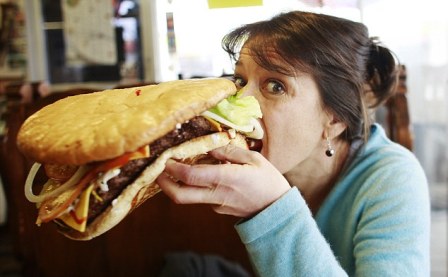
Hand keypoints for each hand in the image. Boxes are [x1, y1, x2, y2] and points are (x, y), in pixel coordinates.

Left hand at [156, 144, 290, 217]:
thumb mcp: (253, 159)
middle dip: (164, 184)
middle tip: (158, 172)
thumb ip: (229, 152)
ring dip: (179, 184)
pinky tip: (202, 175)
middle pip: (180, 196)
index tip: (166, 159)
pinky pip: (201, 197)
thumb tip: (209, 147)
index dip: (173, 168)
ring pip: (189, 196)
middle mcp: (216, 195)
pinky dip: (196, 186)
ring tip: (178, 168)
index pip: (191, 176)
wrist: (277, 210)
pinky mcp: (217, 209)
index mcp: (226, 179)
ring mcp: (216, 205)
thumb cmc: (268, 181)